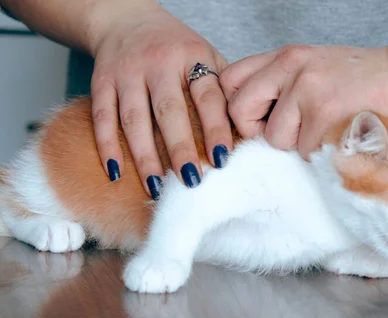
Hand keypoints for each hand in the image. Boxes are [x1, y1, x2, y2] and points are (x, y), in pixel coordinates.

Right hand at [89, 3, 231, 194]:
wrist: (126, 18)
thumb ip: (222, 89)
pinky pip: (102, 117)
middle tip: (191, 181)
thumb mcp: (206, 55)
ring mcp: (127, 71)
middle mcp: (158, 62)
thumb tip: (244, 133)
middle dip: (180, 148)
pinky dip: (107, 146)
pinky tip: (117, 172)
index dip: (215, 129)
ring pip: (134, 119)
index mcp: (192, 56)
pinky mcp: (101, 80)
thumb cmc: (176, 47)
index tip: (221, 159)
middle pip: (169, 111)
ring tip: (157, 187)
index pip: (207, 97)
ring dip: (145, 156)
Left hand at [220, 45, 387, 157]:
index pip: (230, 81)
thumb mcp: (315, 70)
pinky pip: (305, 152)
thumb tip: (254, 123)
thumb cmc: (363, 81)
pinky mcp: (324, 113)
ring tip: (326, 133)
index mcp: (285, 56)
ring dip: (299, 147)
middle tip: (290, 136)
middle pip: (240, 112)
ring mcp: (306, 88)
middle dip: (260, 133)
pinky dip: (321, 155)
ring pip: (275, 140)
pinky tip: (341, 139)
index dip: (238, 110)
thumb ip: (282, 86)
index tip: (259, 123)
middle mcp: (290, 66)